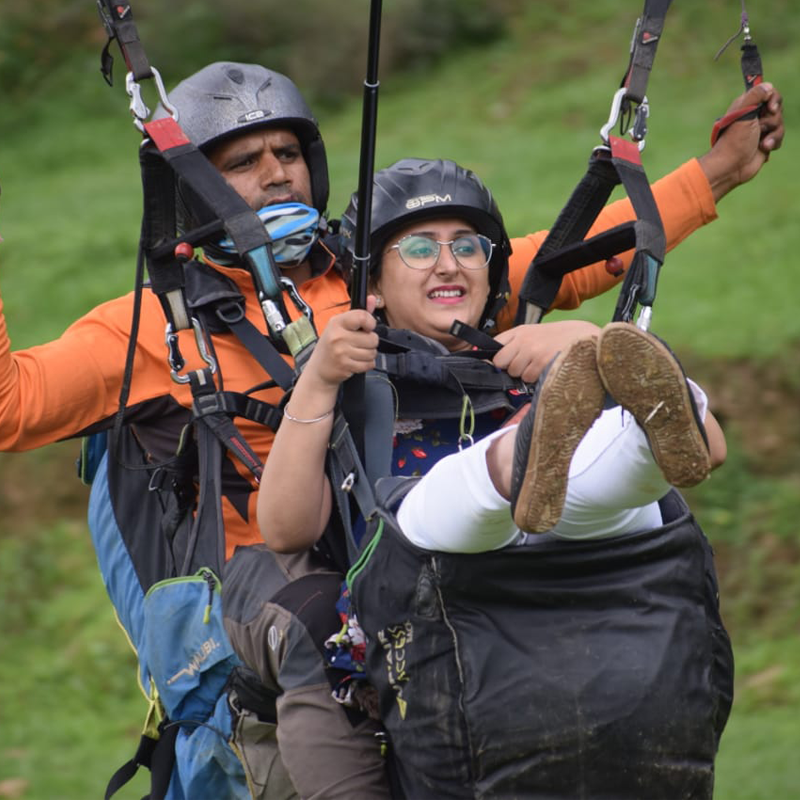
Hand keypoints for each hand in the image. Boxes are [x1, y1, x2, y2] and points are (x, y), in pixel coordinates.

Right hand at [304, 296, 378, 388]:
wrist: (319, 368)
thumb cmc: (332, 344)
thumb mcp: (341, 326)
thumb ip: (359, 313)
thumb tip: (372, 299)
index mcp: (337, 322)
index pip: (362, 317)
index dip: (370, 322)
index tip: (368, 327)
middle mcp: (338, 336)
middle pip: (372, 338)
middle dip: (370, 342)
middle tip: (360, 343)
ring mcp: (341, 352)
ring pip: (372, 352)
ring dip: (369, 354)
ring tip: (357, 353)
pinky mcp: (345, 366)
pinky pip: (369, 364)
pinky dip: (367, 364)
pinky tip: (357, 361)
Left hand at [492, 320, 599, 382]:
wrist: (585, 337)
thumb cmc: (560, 338)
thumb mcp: (535, 333)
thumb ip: (515, 344)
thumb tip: (494, 362)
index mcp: (520, 331)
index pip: (494, 345)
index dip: (495, 357)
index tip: (500, 363)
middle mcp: (523, 339)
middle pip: (500, 362)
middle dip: (509, 368)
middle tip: (525, 365)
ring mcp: (531, 351)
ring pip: (514, 372)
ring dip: (524, 374)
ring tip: (539, 366)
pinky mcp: (541, 363)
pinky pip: (527, 378)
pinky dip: (535, 378)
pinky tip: (546, 369)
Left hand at [699, 82, 783, 201]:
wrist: (732, 166)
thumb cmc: (734, 140)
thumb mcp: (743, 114)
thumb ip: (755, 96)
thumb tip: (768, 86)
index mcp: (746, 106)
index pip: (768, 92)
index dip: (773, 99)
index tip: (771, 108)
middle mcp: (753, 116)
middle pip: (777, 108)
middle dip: (772, 120)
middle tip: (760, 128)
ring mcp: (760, 129)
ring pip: (780, 123)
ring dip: (773, 134)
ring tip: (761, 143)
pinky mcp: (765, 141)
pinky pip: (779, 136)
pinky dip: (773, 142)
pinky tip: (763, 148)